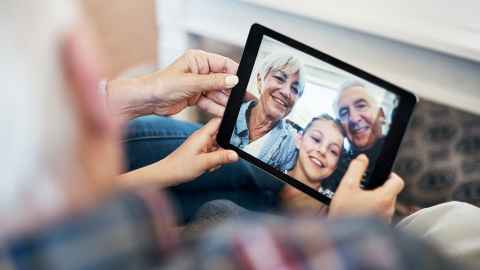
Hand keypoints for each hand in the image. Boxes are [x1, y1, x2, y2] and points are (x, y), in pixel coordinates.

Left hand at [107, 50, 238, 118]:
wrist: (147, 100)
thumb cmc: (163, 85)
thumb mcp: (192, 82)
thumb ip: (214, 82)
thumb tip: (233, 80)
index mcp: (199, 60)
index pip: (224, 64)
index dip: (236, 74)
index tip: (246, 83)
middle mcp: (200, 71)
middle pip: (223, 80)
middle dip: (233, 91)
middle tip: (246, 99)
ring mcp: (198, 85)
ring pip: (217, 93)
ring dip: (226, 102)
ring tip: (237, 109)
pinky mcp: (195, 97)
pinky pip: (210, 102)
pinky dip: (217, 108)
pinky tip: (225, 114)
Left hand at [118, 118, 238, 187]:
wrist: (167, 174)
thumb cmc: (179, 167)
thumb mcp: (204, 163)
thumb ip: (221, 158)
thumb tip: (236, 154)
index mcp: (202, 135)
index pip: (219, 121)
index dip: (230, 124)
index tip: (239, 132)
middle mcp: (203, 137)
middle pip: (222, 136)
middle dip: (225, 148)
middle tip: (220, 158)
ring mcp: (202, 144)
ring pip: (219, 147)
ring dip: (219, 156)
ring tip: (210, 165)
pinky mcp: (201, 151)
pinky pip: (214, 153)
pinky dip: (214, 160)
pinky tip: (208, 167)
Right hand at [329, 154, 403, 222]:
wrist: (340, 239)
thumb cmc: (343, 213)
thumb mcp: (346, 186)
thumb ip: (356, 169)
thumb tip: (363, 158)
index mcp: (384, 198)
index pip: (398, 181)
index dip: (390, 175)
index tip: (381, 174)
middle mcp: (388, 210)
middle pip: (392, 193)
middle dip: (380, 188)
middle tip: (365, 188)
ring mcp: (386, 220)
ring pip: (386, 204)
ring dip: (376, 200)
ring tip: (360, 200)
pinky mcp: (381, 228)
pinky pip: (382, 214)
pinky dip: (374, 210)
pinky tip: (359, 211)